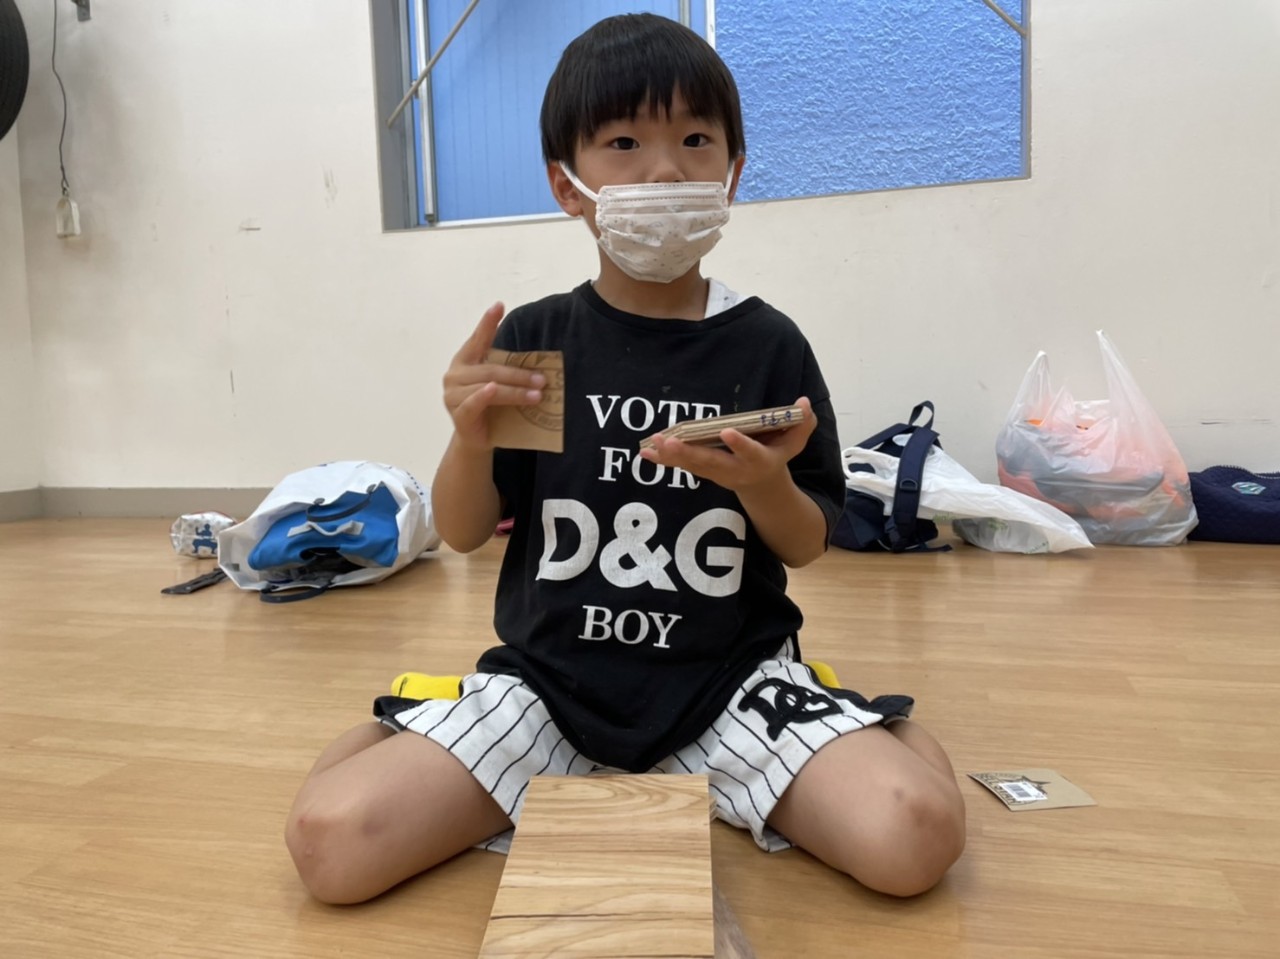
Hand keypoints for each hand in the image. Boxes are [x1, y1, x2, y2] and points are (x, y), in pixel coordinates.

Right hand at [442, 303, 545, 451]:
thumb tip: (541, 366)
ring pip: (489, 386)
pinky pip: (473, 402)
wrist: (477, 440)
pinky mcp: (458, 414)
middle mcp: (455, 374)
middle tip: (543, 379)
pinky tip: (494, 390)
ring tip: (537, 395)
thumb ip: (507, 370)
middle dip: (520, 374)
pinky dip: (484, 395)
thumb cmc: (490, 408)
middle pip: (492, 369)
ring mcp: (453, 395)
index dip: (487, 323)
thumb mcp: (499, 384)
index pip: (477, 339)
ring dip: (515, 390)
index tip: (499, 305)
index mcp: (465, 361)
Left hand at [638, 396, 817, 493]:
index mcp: (759, 460)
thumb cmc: (777, 453)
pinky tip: (645, 453)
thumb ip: (802, 423)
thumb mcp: (795, 441)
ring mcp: (716, 473)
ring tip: (652, 446)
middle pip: (711, 463)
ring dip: (671, 457)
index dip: (740, 444)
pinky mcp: (702, 471)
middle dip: (690, 454)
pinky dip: (664, 461)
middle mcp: (735, 470)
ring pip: (692, 466)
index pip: (750, 452)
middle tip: (670, 444)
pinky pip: (682, 466)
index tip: (728, 433)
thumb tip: (803, 403)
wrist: (762, 484)